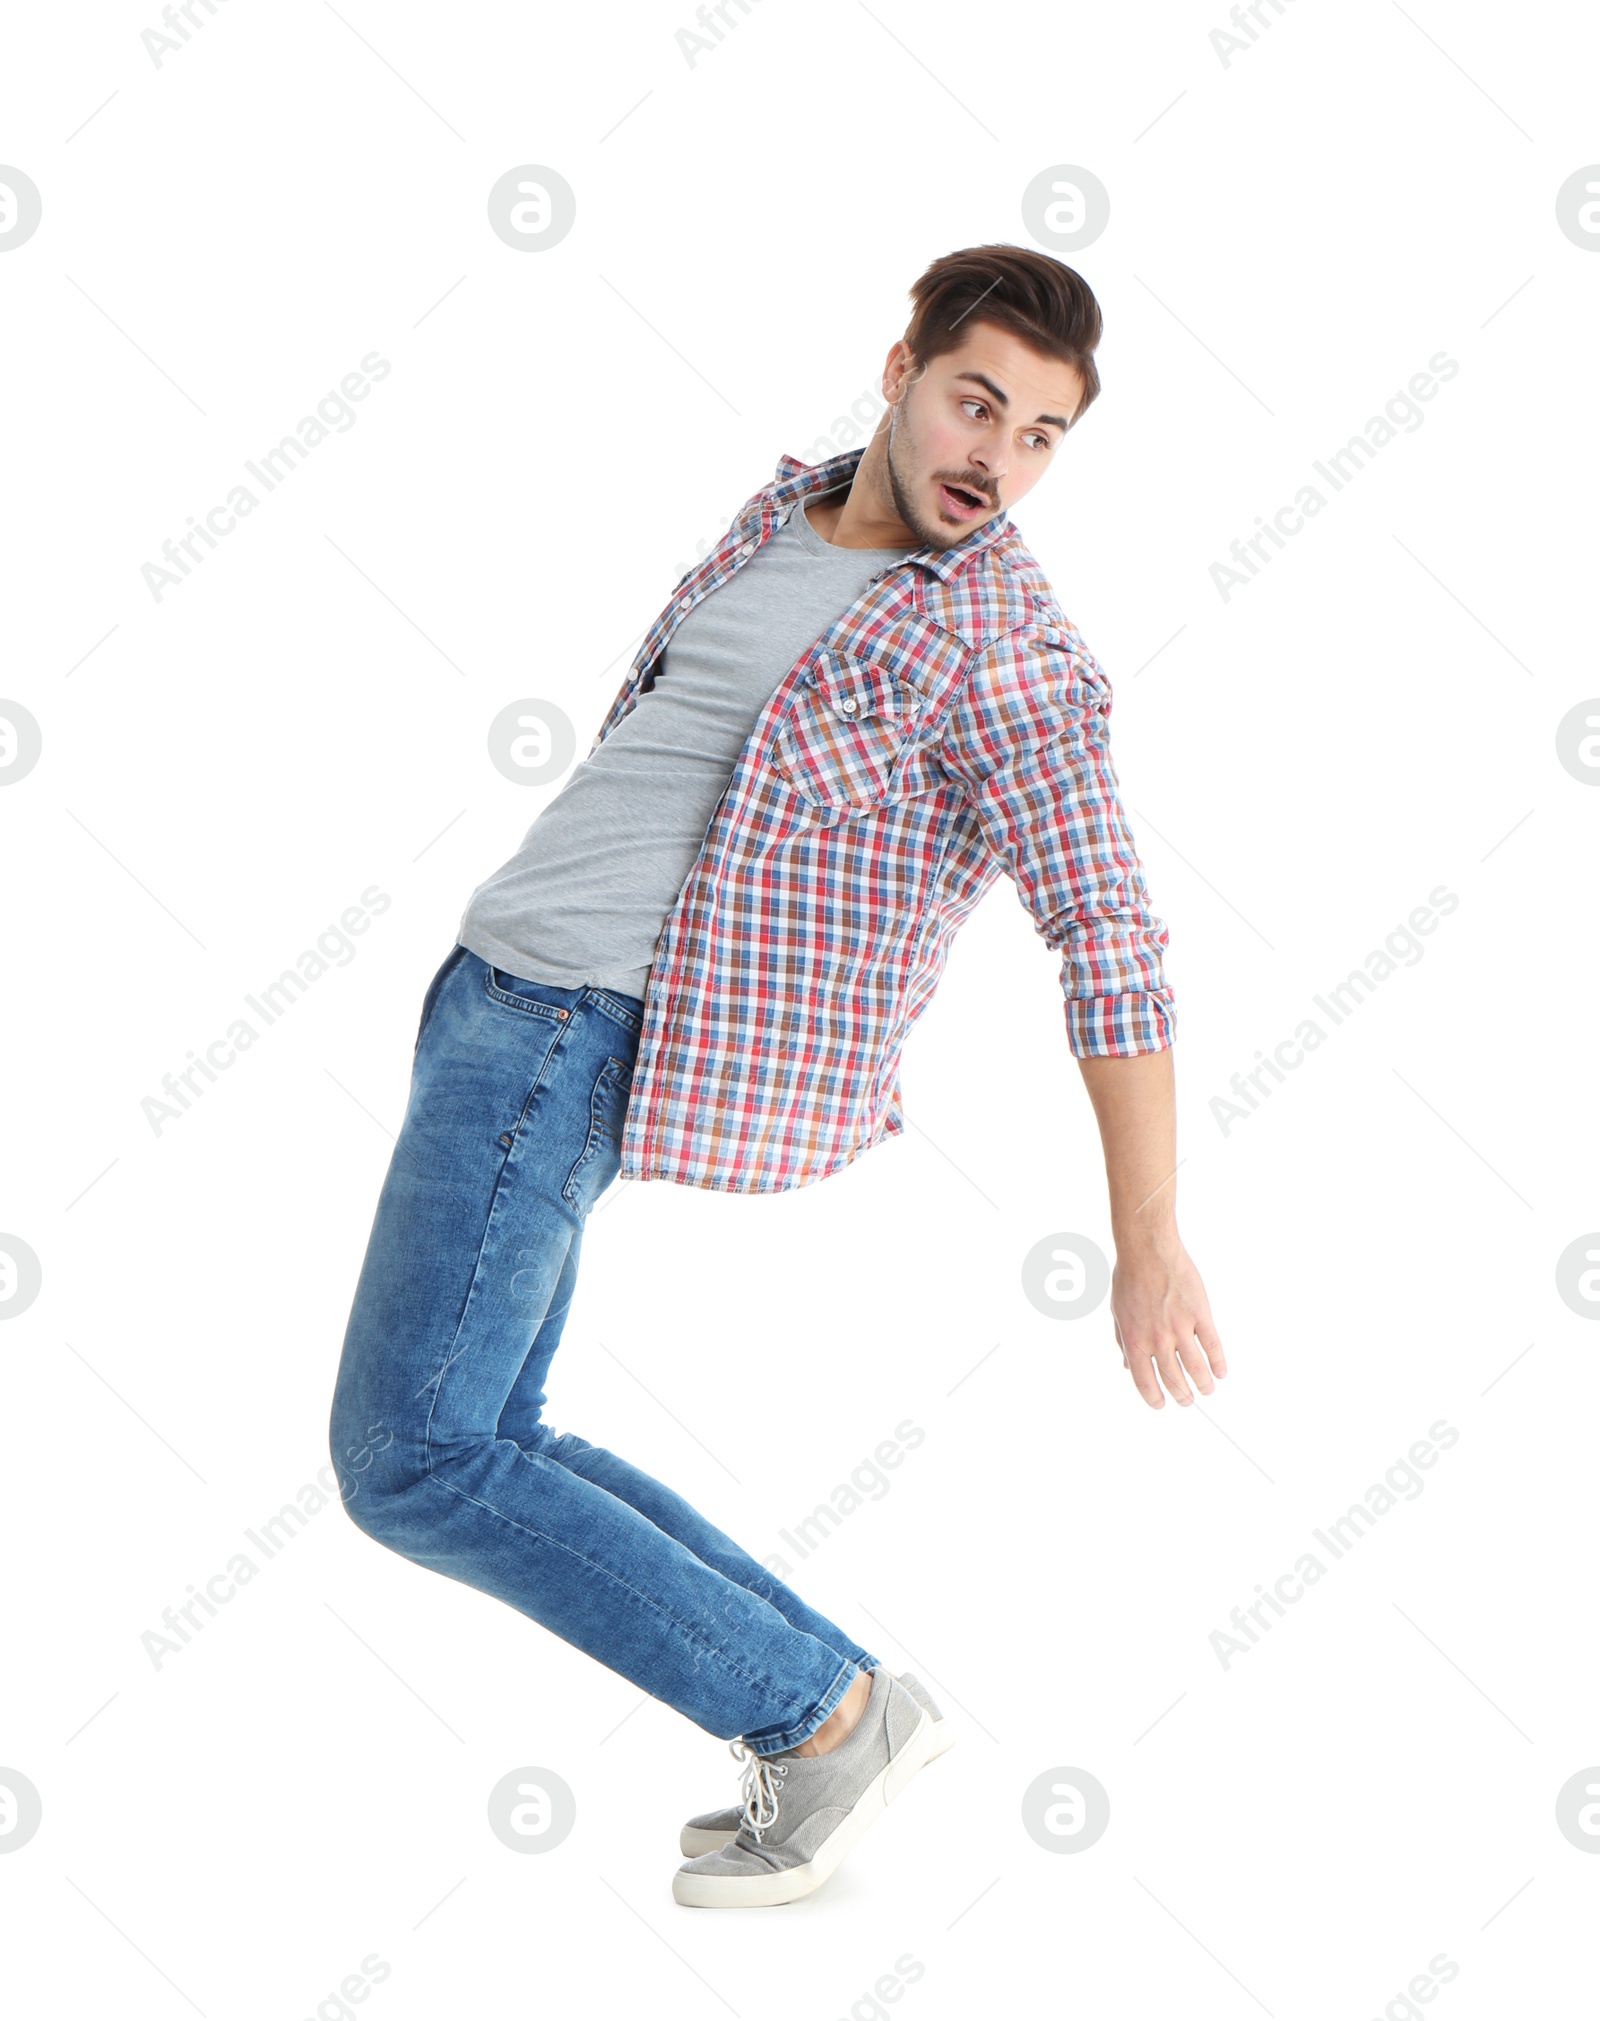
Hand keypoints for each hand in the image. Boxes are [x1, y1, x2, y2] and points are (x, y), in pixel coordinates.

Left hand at [1109, 1232, 1225, 1408]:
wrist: (1147, 1250)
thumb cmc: (1129, 1279)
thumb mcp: (1118, 1313)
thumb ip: (1123, 1341)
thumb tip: (1127, 1366)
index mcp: (1134, 1341)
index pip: (1145, 1382)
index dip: (1154, 1398)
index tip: (1162, 1405)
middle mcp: (1157, 1339)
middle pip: (1173, 1379)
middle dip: (1182, 1396)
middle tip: (1188, 1401)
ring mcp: (1180, 1327)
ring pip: (1196, 1368)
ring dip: (1203, 1384)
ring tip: (1207, 1391)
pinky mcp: (1200, 1314)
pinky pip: (1212, 1345)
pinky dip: (1218, 1362)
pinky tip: (1221, 1372)